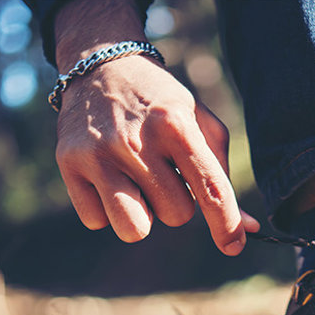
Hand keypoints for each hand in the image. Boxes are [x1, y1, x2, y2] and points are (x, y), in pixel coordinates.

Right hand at [51, 0, 258, 253]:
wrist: (100, 67)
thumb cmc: (158, 102)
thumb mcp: (196, 121)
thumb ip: (219, 174)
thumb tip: (246, 228)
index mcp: (176, 124)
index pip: (209, 188)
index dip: (226, 224)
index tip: (234, 246)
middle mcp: (136, 140)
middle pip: (175, 215)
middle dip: (175, 203)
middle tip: (162, 175)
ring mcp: (98, 154)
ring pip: (133, 227)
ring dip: (141, 215)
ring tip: (137, 187)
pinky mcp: (68, 164)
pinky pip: (96, 220)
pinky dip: (105, 208)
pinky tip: (106, 179)